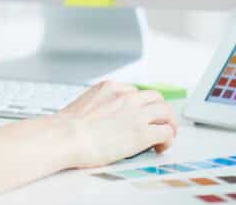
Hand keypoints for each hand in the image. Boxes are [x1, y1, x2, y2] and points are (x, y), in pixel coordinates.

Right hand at [56, 81, 176, 168]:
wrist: (67, 136)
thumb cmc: (67, 128)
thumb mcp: (83, 106)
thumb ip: (97, 107)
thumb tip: (98, 120)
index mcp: (110, 87)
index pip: (135, 92)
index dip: (140, 105)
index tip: (139, 115)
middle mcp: (126, 96)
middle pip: (156, 97)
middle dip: (160, 111)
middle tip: (160, 123)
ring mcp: (136, 113)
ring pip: (165, 111)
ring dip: (168, 123)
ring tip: (166, 135)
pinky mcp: (142, 133)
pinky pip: (166, 131)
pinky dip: (168, 139)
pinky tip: (161, 147)